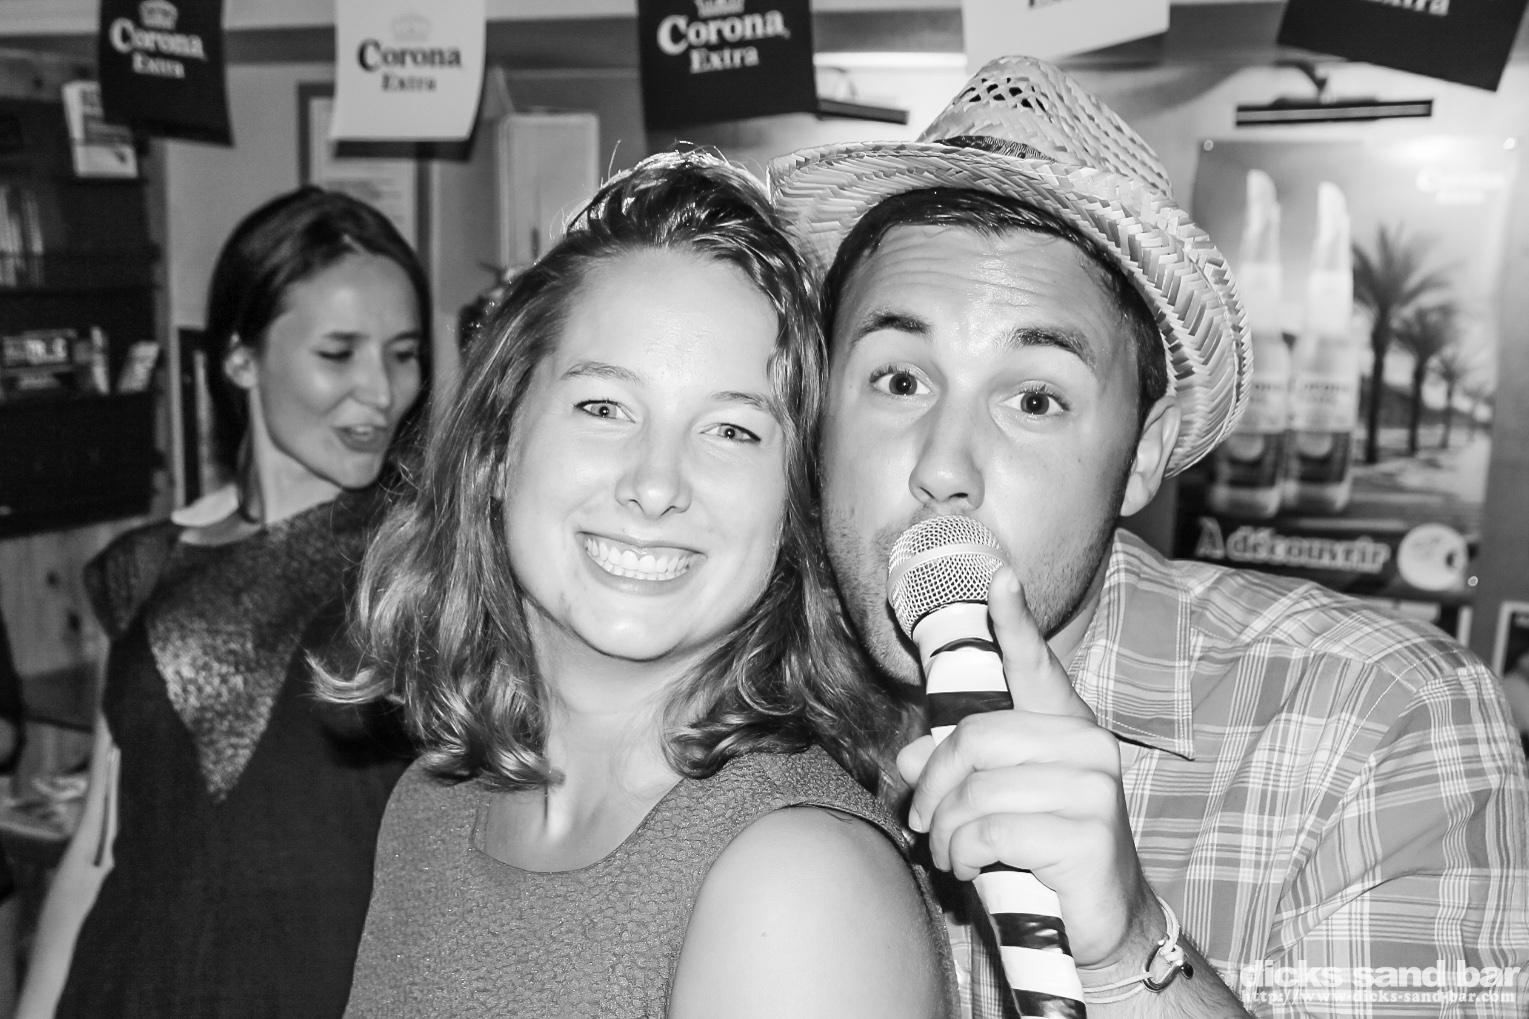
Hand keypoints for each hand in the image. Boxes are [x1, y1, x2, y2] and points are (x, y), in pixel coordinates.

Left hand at [898, 567, 1156, 969]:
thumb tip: (908, 757)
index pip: (1036, 666)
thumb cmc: (1042, 853)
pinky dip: (964, 855)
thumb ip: (955, 773)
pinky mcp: (1089, 837)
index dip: (1015, 622)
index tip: (999, 578)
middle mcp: (1087, 747)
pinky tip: (971, 871)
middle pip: (975, 736)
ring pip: (978, 790)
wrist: (1100, 924)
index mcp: (1064, 729)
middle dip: (933, 785)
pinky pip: (992, 831)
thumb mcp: (992, 806)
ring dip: (946, 832)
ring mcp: (1094, 791)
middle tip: (924, 822)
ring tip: (951, 855)